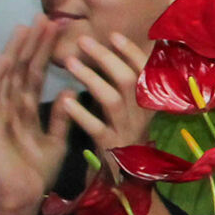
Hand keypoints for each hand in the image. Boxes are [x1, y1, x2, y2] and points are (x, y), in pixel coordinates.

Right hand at [0, 19, 71, 212]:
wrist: (21, 198)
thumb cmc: (36, 173)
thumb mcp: (56, 141)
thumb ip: (61, 118)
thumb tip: (69, 93)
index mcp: (26, 109)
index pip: (37, 74)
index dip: (47, 52)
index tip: (58, 30)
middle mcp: (10, 105)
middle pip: (23, 69)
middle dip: (33, 44)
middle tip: (45, 17)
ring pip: (8, 76)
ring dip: (16, 52)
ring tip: (25, 29)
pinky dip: (0, 76)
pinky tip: (8, 58)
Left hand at [57, 31, 152, 155]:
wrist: (125, 179)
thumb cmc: (122, 135)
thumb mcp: (130, 109)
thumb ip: (123, 84)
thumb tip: (110, 49)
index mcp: (148, 103)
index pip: (146, 72)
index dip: (131, 52)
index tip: (113, 35)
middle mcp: (141, 115)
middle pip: (129, 80)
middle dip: (106, 58)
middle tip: (83, 41)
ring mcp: (127, 132)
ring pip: (112, 99)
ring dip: (91, 78)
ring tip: (70, 63)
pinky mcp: (111, 148)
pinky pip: (97, 128)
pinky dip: (81, 113)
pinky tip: (66, 100)